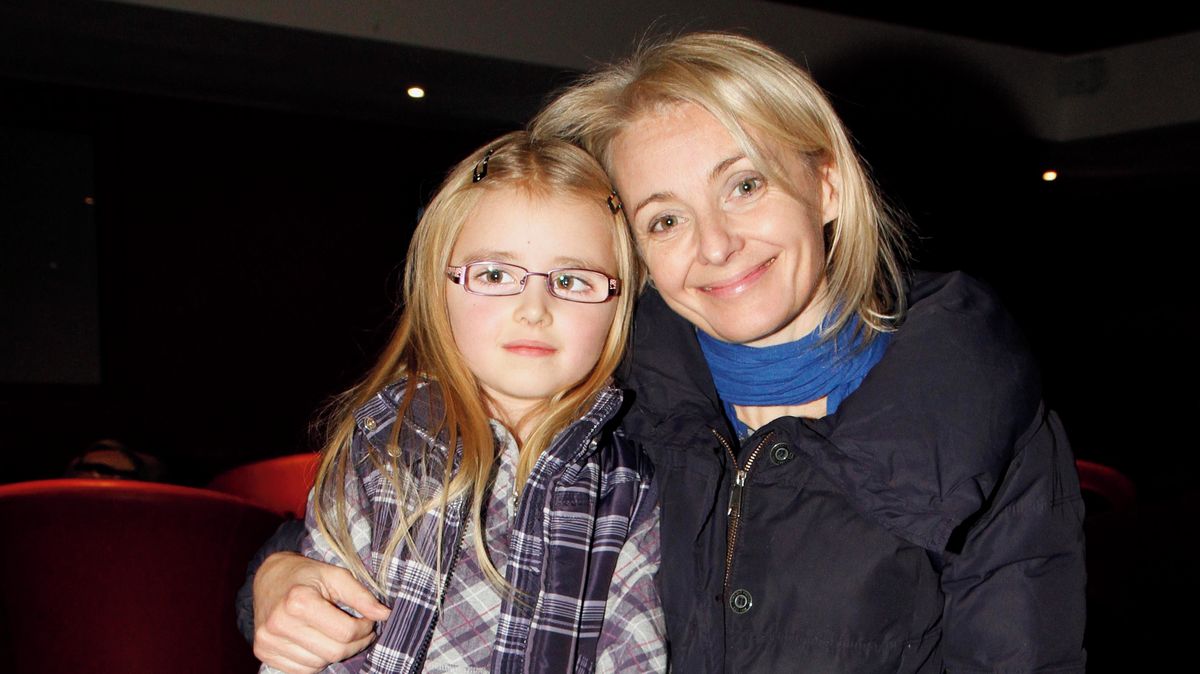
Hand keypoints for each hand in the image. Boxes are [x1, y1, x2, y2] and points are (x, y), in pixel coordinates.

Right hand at [252, 552, 389, 672]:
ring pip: (319, 664)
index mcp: (298, 601)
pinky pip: (302, 670)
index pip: (345, 632)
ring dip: (336, 653)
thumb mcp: (336, 575)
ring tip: (338, 634)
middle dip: (355, 644)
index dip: (365, 629)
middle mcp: (280, 623)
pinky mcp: (264, 652)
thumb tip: (384, 615)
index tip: (369, 621)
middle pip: (333, 652)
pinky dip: (317, 660)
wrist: (269, 578)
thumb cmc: (306, 575)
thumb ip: (361, 595)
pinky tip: (320, 642)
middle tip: (362, 631)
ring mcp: (269, 641)